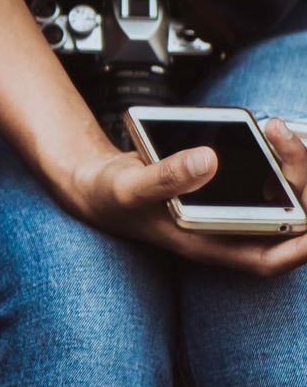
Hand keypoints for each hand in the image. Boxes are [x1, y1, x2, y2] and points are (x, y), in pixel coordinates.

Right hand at [58, 117, 306, 276]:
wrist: (99, 183)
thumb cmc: (112, 197)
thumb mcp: (130, 188)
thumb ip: (165, 177)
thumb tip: (208, 161)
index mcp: (206, 243)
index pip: (267, 257)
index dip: (299, 247)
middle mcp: (225, 230)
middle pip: (286, 218)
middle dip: (300, 181)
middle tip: (285, 143)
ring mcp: (229, 208)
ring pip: (284, 194)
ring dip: (292, 163)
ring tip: (275, 129)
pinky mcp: (228, 186)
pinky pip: (268, 174)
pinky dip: (276, 153)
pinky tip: (268, 130)